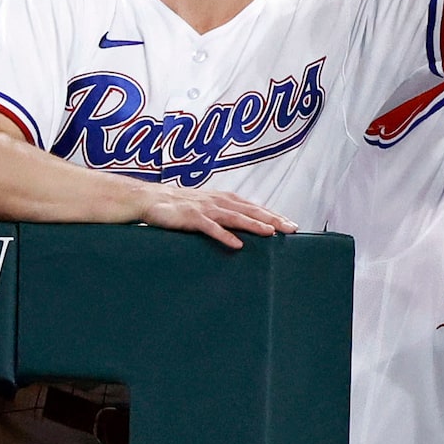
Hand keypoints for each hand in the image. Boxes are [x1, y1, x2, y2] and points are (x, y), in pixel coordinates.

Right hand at [137, 186, 295, 250]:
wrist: (151, 198)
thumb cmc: (181, 205)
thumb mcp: (208, 206)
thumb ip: (226, 213)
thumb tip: (247, 224)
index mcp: (225, 199)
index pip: (255, 207)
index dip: (274, 215)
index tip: (292, 224)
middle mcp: (219, 202)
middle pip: (251, 211)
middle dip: (273, 219)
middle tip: (292, 229)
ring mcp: (206, 209)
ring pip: (235, 217)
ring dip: (254, 225)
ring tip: (271, 233)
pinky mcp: (192, 218)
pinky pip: (211, 228)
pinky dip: (224, 235)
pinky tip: (237, 244)